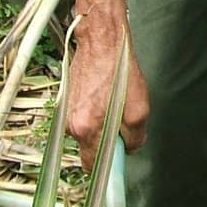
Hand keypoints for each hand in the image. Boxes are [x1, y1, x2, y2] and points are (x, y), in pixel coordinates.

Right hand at [67, 0, 149, 172]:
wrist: (102, 39)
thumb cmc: (119, 70)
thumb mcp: (139, 108)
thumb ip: (135, 137)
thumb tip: (130, 147)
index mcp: (86, 129)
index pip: (93, 166)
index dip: (108, 168)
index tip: (118, 164)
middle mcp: (71, 124)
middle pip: (89, 149)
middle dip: (106, 144)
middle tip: (123, 128)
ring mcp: (67, 111)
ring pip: (87, 133)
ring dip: (101, 127)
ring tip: (115, 106)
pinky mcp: (68, 100)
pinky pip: (84, 117)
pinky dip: (95, 113)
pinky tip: (106, 96)